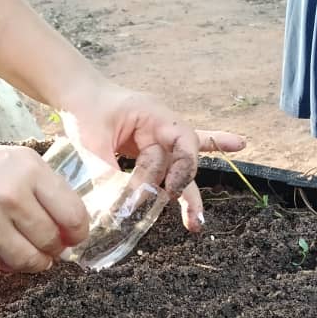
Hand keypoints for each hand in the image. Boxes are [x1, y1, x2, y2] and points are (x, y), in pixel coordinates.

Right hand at [0, 128, 88, 271]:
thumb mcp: (11, 160)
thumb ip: (43, 190)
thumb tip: (70, 228)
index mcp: (28, 169)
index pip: (73, 214)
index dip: (78, 232)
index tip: (74, 235)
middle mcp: (11, 196)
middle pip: (53, 242)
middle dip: (55, 248)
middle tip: (48, 245)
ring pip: (30, 261)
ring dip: (34, 261)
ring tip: (27, 251)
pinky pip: (1, 265)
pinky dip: (2, 260)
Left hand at [59, 81, 244, 231]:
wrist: (77, 93)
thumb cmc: (84, 109)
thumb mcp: (90, 140)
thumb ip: (105, 171)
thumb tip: (116, 206)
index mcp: (152, 116)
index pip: (179, 144)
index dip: (180, 169)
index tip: (169, 192)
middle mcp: (163, 125)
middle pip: (183, 159)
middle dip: (184, 187)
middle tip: (188, 216)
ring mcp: (159, 136)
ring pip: (181, 166)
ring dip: (188, 194)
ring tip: (194, 224)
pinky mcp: (152, 147)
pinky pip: (181, 154)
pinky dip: (212, 147)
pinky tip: (239, 143)